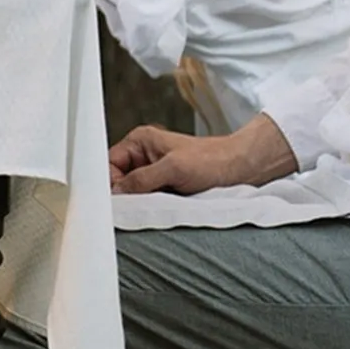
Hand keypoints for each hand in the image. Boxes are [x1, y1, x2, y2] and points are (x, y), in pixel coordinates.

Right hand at [109, 113, 297, 196]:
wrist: (241, 168)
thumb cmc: (213, 160)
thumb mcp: (173, 169)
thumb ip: (141, 180)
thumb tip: (117, 194)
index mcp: (140, 141)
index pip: (108, 165)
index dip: (110, 184)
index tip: (116, 201)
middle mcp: (143, 155)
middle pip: (117, 181)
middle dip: (125, 195)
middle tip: (136, 205)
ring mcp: (153, 172)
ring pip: (132, 193)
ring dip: (140, 202)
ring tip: (155, 203)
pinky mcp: (163, 186)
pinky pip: (147, 200)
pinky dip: (151, 206)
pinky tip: (160, 207)